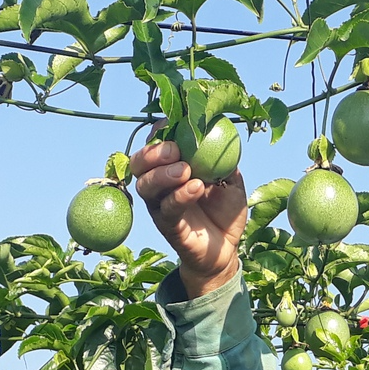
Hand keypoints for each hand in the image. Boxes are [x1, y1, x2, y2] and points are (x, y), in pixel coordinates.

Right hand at [133, 134, 246, 296]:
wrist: (227, 247)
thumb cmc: (224, 208)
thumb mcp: (229, 178)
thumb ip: (222, 157)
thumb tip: (221, 128)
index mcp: (170, 167)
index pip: (155, 143)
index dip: (160, 132)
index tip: (174, 123)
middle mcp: (158, 184)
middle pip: (139, 163)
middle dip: (153, 152)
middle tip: (175, 150)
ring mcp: (159, 205)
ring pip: (146, 185)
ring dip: (162, 174)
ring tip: (185, 171)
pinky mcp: (167, 225)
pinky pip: (167, 208)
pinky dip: (180, 196)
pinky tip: (196, 187)